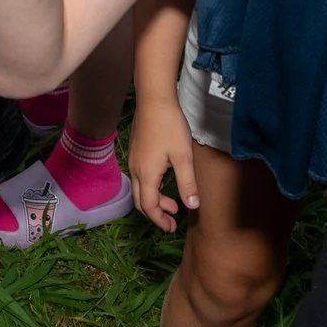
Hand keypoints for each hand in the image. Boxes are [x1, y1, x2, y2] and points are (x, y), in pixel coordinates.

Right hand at [128, 93, 198, 230]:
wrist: (154, 99)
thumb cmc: (170, 127)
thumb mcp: (183, 156)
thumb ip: (187, 183)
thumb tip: (193, 206)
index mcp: (146, 174)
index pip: (148, 206)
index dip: (159, 219)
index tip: (171, 227)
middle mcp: (136, 170)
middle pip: (140, 201)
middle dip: (155, 213)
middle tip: (172, 220)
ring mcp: (134, 160)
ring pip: (139, 189)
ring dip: (154, 199)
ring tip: (174, 202)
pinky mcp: (136, 151)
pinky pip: (140, 178)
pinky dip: (151, 187)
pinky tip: (165, 181)